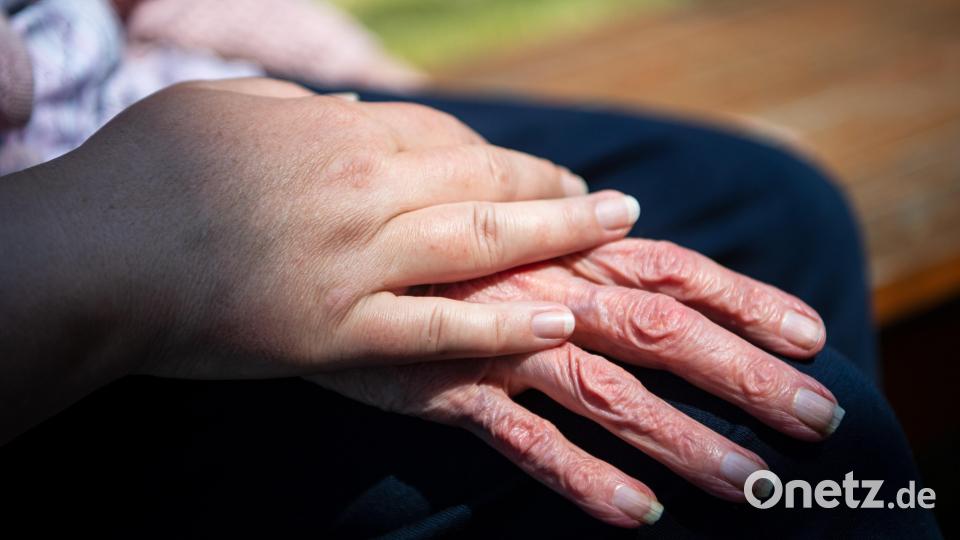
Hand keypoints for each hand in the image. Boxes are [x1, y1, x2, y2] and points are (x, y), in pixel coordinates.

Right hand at [14, 78, 645, 379]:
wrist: (91, 257)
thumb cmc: (142, 174)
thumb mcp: (221, 110)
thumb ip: (293, 109)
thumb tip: (340, 108)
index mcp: (335, 132)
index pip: (446, 138)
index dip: (504, 157)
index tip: (539, 171)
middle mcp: (363, 189)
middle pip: (483, 183)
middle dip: (556, 191)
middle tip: (612, 203)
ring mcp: (357, 262)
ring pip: (481, 245)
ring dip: (558, 239)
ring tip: (611, 236)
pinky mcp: (339, 331)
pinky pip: (439, 330)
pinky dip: (502, 327)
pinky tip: (558, 320)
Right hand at [308, 239, 840, 526]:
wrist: (328, 244)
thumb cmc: (433, 233)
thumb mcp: (505, 222)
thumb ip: (571, 232)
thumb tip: (630, 224)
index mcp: (567, 252)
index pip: (674, 272)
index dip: (745, 300)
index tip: (810, 336)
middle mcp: (548, 295)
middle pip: (663, 333)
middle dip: (744, 376)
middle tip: (817, 421)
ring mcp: (501, 346)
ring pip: (607, 396)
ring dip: (681, 442)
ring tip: (752, 486)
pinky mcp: (451, 393)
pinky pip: (525, 443)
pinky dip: (582, 477)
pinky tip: (637, 514)